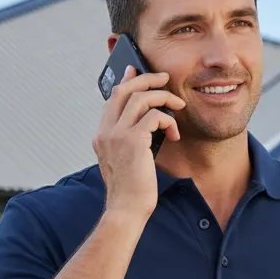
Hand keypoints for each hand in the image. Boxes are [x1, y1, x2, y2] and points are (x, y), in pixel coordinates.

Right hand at [93, 64, 183, 218]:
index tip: (135, 70)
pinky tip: (175, 134)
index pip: (112, 98)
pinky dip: (168, 120)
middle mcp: (105, 131)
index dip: (125, 81)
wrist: (126, 209)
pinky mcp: (133, 141)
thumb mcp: (124, 160)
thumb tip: (145, 123)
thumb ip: (128, 140)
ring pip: (141, 98)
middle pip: (124, 90)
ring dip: (164, 98)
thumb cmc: (130, 189)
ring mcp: (117, 135)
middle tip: (163, 78)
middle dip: (146, 79)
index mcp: (101, 135)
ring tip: (178, 105)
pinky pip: (154, 116)